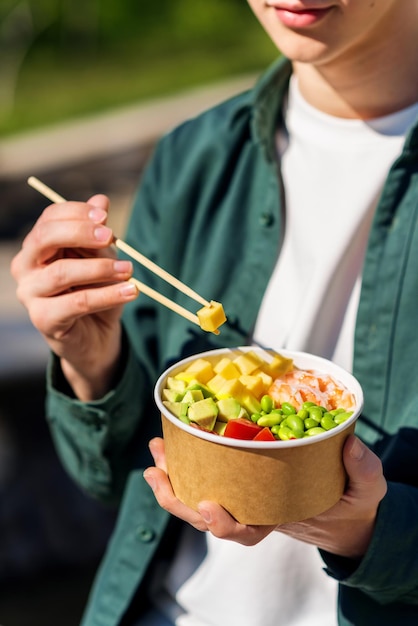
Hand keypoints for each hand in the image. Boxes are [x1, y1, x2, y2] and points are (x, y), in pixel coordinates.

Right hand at [10, 194, 137, 399]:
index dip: (77, 213)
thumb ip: (99, 234)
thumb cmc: (96, 291)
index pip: (50, 218)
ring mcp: (30, 294)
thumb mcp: (102, 258)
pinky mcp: (44, 319)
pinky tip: (131, 290)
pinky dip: (107, 295)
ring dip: (100, 268)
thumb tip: (101, 200)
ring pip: (63, 272)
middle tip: (111, 236)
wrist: (96, 336)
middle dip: (81, 233)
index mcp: (37, 246)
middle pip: (45, 238)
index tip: (105, 216)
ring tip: (128, 270)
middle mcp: (26, 266)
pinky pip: (77, 303)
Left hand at [143, 435, 386, 556]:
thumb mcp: (366, 489)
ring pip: (200, 495)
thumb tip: (350, 445)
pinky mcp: (240, 475)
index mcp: (280, 518)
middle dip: (178, 497)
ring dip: (173, 476)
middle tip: (157, 472)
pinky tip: (171, 443)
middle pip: (209, 514)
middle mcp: (255, 510)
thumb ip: (363, 471)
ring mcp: (244, 494)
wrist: (341, 506)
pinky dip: (186, 462)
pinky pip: (208, 475)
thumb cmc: (352, 501)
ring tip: (156, 450)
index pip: (248, 532)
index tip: (209, 508)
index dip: (225, 525)